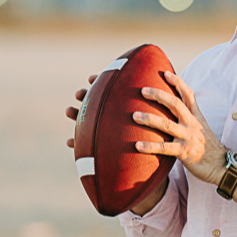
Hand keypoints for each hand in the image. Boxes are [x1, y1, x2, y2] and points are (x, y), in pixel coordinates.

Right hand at [65, 74, 168, 214]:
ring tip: (68, 110)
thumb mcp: (160, 121)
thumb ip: (159, 108)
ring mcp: (105, 129)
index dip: (101, 82)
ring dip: (76, 114)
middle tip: (78, 93)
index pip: (111, 91)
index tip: (92, 77)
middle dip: (85, 95)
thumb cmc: (156, 136)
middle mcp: (113, 115)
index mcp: (125, 106)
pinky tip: (69, 142)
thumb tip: (169, 82)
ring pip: (87, 120)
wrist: (152, 160)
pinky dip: (77, 143)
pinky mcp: (102, 145)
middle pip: (96, 102)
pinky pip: (85, 145)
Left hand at [132, 70, 226, 186]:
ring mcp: (189, 137)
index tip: (165, 73)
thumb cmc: (207, 147)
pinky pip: (164, 148)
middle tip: (143, 90)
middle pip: (175, 104)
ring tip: (134, 116)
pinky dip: (150, 146)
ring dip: (149, 119)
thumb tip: (173, 111)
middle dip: (159, 95)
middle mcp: (193, 124)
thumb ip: (188, 119)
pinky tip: (137, 144)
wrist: (221, 166)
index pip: (188, 95)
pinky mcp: (185, 152)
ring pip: (166, 124)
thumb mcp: (201, 128)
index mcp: (197, 117)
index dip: (178, 82)